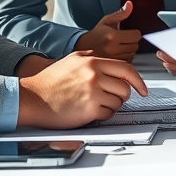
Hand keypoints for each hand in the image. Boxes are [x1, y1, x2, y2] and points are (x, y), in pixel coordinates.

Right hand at [17, 51, 147, 128]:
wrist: (32, 97)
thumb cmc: (50, 81)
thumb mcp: (73, 60)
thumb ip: (94, 59)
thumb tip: (114, 66)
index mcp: (92, 60)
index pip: (126, 68)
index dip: (138, 81)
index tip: (143, 89)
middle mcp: (94, 74)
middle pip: (125, 87)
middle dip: (123, 95)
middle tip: (113, 98)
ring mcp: (93, 91)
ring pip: (119, 102)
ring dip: (112, 106)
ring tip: (96, 104)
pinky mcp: (89, 109)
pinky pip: (108, 114)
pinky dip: (103, 115)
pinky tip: (90, 111)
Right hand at [75, 2, 141, 60]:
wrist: (82, 47)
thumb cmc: (96, 33)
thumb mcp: (106, 21)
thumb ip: (120, 14)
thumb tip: (130, 4)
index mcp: (113, 36)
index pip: (136, 35)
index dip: (134, 33)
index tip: (130, 32)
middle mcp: (113, 48)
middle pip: (136, 46)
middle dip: (132, 42)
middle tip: (125, 39)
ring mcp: (113, 59)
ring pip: (133, 55)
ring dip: (130, 51)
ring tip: (121, 46)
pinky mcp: (112, 65)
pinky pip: (127, 63)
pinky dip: (126, 58)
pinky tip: (119, 54)